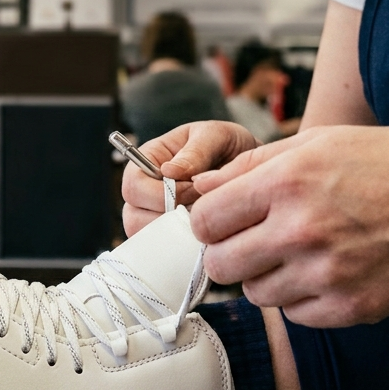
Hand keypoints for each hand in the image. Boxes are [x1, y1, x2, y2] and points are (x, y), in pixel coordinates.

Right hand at [121, 121, 259, 236]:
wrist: (255, 171)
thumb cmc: (231, 148)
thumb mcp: (217, 137)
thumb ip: (195, 151)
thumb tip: (167, 171)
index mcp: (149, 161)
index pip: (133, 186)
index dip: (159, 194)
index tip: (192, 190)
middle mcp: (145, 192)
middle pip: (133, 217)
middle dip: (168, 218)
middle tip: (201, 208)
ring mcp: (154, 218)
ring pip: (147, 239)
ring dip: (177, 234)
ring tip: (206, 221)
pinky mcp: (170, 238)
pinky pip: (166, 252)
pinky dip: (185, 249)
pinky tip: (207, 237)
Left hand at [188, 126, 388, 326]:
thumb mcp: (320, 143)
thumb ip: (251, 165)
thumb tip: (197, 186)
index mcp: (287, 181)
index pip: (205, 221)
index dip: (211, 223)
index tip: (227, 222)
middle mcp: (302, 229)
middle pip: (220, 265)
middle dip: (231, 255)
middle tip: (257, 243)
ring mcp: (328, 273)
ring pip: (256, 294)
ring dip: (269, 277)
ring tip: (304, 253)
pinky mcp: (352, 307)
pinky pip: (295, 315)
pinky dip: (304, 298)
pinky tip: (330, 271)